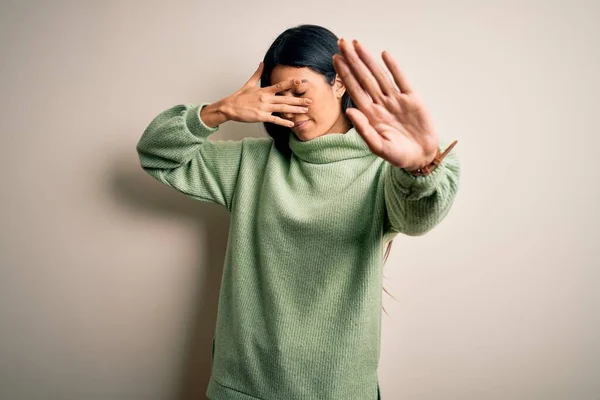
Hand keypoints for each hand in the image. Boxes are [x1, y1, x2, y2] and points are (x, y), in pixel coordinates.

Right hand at [221, 62, 312, 127]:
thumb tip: (262, 63)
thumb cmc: (239, 96)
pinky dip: (283, 122)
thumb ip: (257, 74)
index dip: (290, 84)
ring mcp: (264, 108)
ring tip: (305, 111)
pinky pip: (275, 120)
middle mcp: (266, 98)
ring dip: (295, 110)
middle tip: (310, 101)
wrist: (229, 107)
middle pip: (285, 98)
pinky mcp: (261, 117)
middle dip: (299, 100)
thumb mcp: (249, 84)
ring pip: (282, 109)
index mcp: (264, 90)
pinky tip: (291, 124)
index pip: (280, 85)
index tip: (300, 83)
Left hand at [333, 38, 439, 170]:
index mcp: (370, 114)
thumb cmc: (397, 155)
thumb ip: (363, 130)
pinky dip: (393, 67)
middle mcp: (380, 104)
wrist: (420, 157)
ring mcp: (396, 100)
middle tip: (341, 42)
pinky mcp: (412, 99)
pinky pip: (401, 80)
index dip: (345, 73)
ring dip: (368, 59)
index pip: (354, 89)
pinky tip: (384, 55)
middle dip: (352, 60)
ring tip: (357, 44)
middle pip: (364, 77)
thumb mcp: (378, 147)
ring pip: (379, 75)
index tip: (335, 58)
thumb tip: (349, 111)